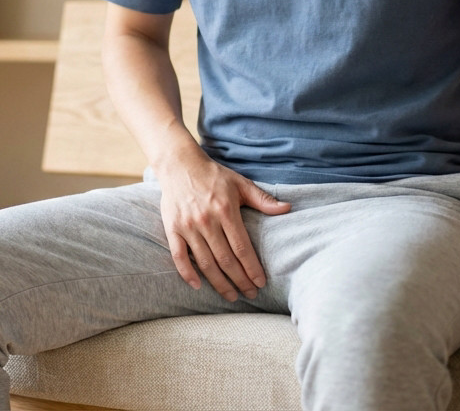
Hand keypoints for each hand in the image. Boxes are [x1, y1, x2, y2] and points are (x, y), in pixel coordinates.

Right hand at [155, 154, 290, 301]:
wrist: (179, 165)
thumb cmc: (213, 176)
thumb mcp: (240, 184)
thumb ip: (263, 199)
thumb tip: (288, 208)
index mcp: (225, 210)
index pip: (242, 248)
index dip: (252, 269)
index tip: (261, 283)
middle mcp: (206, 221)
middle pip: (225, 260)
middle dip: (240, 281)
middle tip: (250, 294)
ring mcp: (187, 226)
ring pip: (205, 262)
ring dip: (219, 283)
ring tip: (231, 295)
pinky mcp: (172, 228)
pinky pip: (179, 256)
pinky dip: (187, 273)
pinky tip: (198, 286)